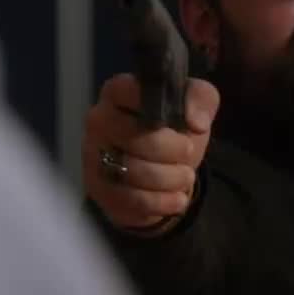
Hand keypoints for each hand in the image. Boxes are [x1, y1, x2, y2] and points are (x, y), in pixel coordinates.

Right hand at [82, 73, 219, 231]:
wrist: (162, 172)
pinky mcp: (99, 190)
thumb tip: (197, 123)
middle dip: (173, 151)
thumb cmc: (173, 130)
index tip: (181, 122)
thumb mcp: (193, 105)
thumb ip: (199, 99)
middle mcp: (98, 122)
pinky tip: (177, 199)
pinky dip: (163, 202)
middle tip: (189, 154)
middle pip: (135, 138)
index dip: (155, 106)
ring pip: (135, 173)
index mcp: (116, 94)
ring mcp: (94, 157)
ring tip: (185, 177)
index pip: (126, 91)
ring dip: (171, 178)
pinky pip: (133, 200)